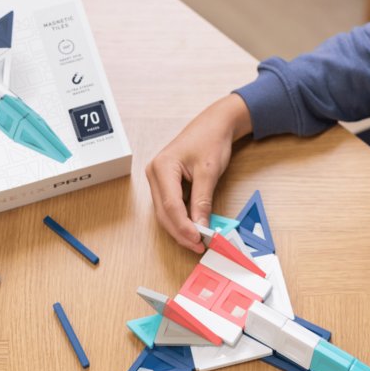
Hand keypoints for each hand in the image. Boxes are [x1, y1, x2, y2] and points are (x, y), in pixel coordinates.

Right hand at [145, 94, 252, 252]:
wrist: (215, 124)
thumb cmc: (211, 140)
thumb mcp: (209, 172)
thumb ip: (202, 201)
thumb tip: (201, 226)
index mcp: (162, 167)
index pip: (170, 205)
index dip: (184, 226)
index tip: (198, 240)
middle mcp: (154, 174)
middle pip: (164, 213)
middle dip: (181, 232)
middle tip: (199, 246)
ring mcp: (158, 179)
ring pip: (165, 213)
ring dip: (181, 228)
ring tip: (198, 240)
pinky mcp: (165, 183)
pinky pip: (170, 206)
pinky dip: (182, 219)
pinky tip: (194, 227)